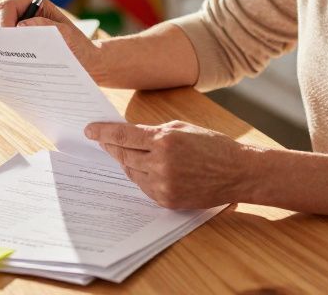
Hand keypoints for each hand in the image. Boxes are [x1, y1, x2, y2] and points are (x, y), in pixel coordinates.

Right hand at [0, 0, 103, 80]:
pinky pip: (6, 48)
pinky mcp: (21, 45)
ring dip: (2, 46)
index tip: (7, 37)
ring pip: (0, 35)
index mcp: (36, 4)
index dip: (4, 20)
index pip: (8, 6)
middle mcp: (26, 14)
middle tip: (6, 51)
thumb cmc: (79, 45)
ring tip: (10, 60)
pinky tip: (12, 66)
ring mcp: (22, 30)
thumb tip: (21, 25)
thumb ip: (46, 27)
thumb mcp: (67, 35)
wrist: (86, 62)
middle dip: (0, 35)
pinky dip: (6, 55)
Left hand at [85, 120, 250, 208]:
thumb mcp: (183, 128)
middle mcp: (161, 164)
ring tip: (121, 153)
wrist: (238, 172)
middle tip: (100, 141)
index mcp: (165, 140)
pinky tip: (140, 168)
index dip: (103, 132)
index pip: (124, 136)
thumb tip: (130, 135)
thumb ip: (155, 132)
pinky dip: (139, 177)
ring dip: (125, 162)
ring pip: (131, 172)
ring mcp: (163, 185)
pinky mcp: (167, 200)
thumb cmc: (213, 145)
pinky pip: (143, 187)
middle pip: (123, 155)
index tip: (89, 130)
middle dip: (110, 147)